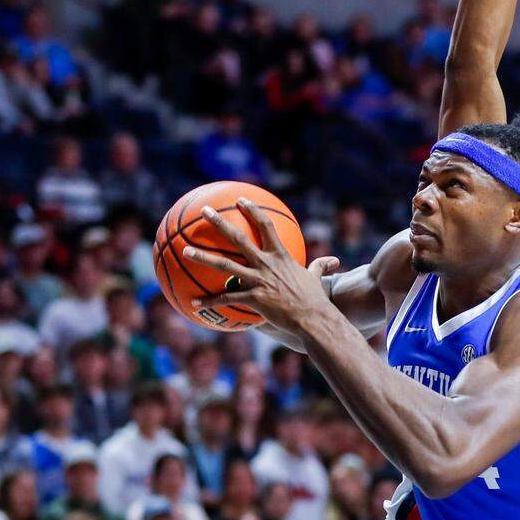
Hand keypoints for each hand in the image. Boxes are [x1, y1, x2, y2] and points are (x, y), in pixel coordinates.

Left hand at [182, 199, 332, 332]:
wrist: (313, 318)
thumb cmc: (315, 299)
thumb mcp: (316, 278)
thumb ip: (320, 266)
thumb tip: (334, 261)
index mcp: (280, 256)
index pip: (265, 225)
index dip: (252, 211)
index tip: (240, 200)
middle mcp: (266, 264)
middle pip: (238, 238)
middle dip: (219, 223)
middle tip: (204, 212)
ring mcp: (258, 281)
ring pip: (225, 265)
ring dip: (203, 257)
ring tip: (186, 250)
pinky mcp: (253, 299)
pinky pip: (226, 299)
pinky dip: (209, 301)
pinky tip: (194, 304)